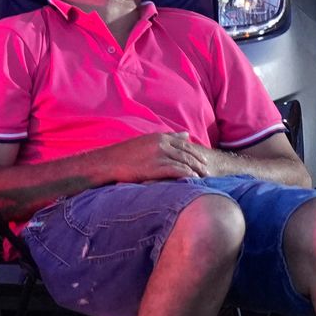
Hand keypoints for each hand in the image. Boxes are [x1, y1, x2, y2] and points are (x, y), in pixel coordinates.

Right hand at [92, 132, 213, 185]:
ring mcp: (158, 155)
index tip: (203, 159)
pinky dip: (187, 175)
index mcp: (159, 137)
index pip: (183, 143)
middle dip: (198, 161)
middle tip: (208, 170)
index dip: (195, 152)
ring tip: (204, 177)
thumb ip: (166, 138)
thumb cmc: (124, 155)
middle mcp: (160, 144)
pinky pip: (176, 171)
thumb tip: (185, 135)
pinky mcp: (155, 167)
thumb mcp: (146, 142)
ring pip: (184, 161)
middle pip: (187, 152)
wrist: (107, 163)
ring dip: (196, 170)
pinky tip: (193, 180)